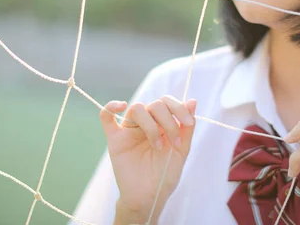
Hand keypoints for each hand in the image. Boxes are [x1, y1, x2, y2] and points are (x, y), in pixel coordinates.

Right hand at [100, 96, 196, 224]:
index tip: (188, 123)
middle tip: (174, 143)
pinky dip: (110, 107)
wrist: (149, 197)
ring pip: (136, 108)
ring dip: (151, 125)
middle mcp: (146, 123)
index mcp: (162, 123)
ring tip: (157, 146)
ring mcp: (129, 130)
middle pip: (154, 104)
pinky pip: (106, 117)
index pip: (167, 102)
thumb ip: (187, 127)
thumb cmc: (165, 175)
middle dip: (168, 121)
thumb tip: (193, 101)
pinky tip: (121, 105)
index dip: (178, 108)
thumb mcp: (182, 150)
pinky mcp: (115, 139)